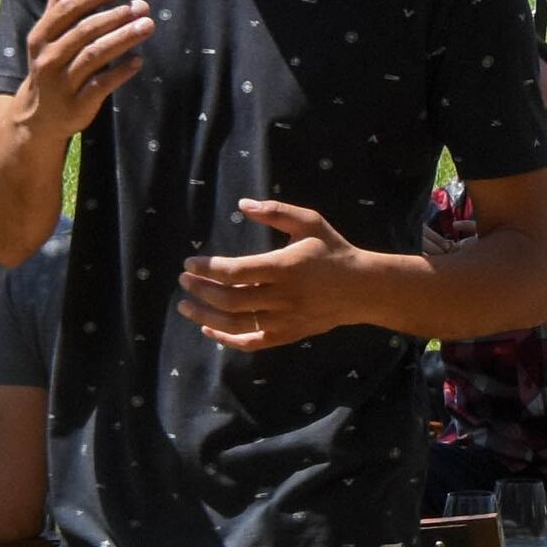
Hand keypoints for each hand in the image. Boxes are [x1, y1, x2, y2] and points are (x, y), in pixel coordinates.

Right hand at [0, 0, 153, 153]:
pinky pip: (102, 85)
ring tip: (147, 26)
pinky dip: (121, 72)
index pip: (67, 9)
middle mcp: (48, 58)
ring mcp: (62, 83)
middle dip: (115, 16)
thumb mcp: (49, 34)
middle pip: (84, 31)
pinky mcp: (77, 105)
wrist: (38, 117)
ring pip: (94, 56)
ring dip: (123, 39)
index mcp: (40, 36)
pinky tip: (138, 60)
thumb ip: (61, 0)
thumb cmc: (50, 65)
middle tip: (142, 7)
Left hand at [178, 198, 379, 349]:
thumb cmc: (332, 250)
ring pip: (235, 324)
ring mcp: (284, 319)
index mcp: (284, 267)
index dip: (207, 269)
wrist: (362, 289)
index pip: (235, 272)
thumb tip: (242, 204)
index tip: (189, 263)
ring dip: (205, 316)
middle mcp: (282, 296)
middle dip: (200, 290)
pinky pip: (251, 343)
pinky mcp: (287, 335)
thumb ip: (276, 210)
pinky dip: (226, 340)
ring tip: (186, 306)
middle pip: (230, 300)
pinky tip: (208, 329)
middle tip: (184, 280)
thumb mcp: (309, 222)